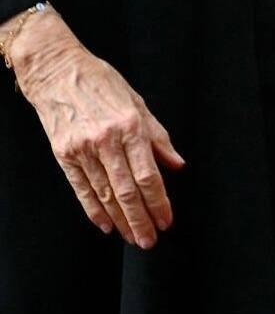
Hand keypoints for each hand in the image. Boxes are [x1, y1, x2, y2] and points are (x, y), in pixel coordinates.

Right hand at [7, 8, 184, 247]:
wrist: (58, 72)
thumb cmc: (102, 83)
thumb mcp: (138, 102)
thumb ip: (158, 137)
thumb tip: (177, 164)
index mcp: (130, 126)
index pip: (148, 174)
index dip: (159, 201)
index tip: (167, 220)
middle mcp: (107, 141)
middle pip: (127, 191)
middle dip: (141, 220)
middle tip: (150, 240)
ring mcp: (84, 150)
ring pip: (106, 195)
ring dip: (121, 221)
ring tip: (132, 237)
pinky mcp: (65, 156)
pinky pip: (83, 190)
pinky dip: (95, 211)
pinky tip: (106, 225)